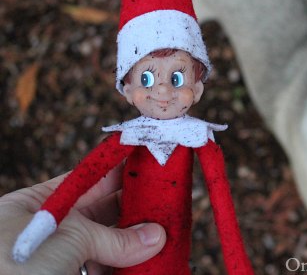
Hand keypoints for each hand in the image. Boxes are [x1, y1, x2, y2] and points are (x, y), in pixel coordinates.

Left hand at [0, 165, 165, 274]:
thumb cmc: (13, 265)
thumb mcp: (70, 238)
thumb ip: (116, 238)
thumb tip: (156, 236)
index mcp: (37, 205)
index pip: (86, 181)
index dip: (118, 174)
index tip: (148, 169)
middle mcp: (49, 230)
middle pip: (101, 213)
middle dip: (133, 210)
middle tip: (165, 203)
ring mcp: (60, 258)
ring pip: (106, 244)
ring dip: (135, 241)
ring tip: (164, 234)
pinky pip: (105, 268)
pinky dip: (126, 266)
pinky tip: (147, 261)